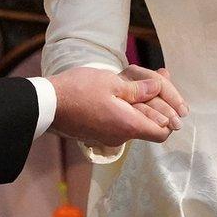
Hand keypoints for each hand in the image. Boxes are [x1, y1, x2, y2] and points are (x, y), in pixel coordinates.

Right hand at [49, 65, 185, 146]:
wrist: (46, 105)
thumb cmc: (78, 90)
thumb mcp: (112, 83)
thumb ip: (138, 89)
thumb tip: (159, 89)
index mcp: (128, 126)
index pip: (162, 133)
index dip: (170, 116)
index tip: (169, 98)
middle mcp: (120, 137)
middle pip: (150, 127)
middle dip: (158, 105)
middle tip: (161, 79)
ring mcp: (107, 137)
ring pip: (134, 123)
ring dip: (141, 105)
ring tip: (143, 80)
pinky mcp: (96, 133)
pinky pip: (119, 123)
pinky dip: (126, 109)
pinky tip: (124, 90)